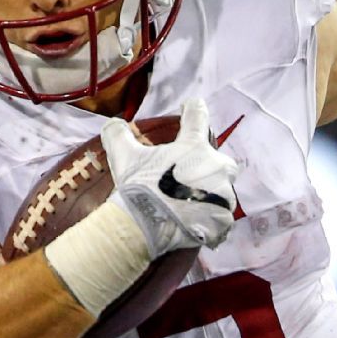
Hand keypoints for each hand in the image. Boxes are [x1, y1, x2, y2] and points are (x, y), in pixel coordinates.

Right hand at [100, 98, 238, 258]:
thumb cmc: (137, 188)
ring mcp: (223, 197)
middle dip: (210, 165)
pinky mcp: (222, 223)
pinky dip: (209, 219)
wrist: (143, 230)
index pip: (198, 117)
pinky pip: (220, 218)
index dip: (193, 109)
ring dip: (210, 195)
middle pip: (221, 161)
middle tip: (189, 175)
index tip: (190, 107)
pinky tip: (194, 222)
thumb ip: (118, 134)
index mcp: (195, 147)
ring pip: (223, 192)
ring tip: (189, 204)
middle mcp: (216, 168)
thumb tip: (113, 123)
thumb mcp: (123, 156)